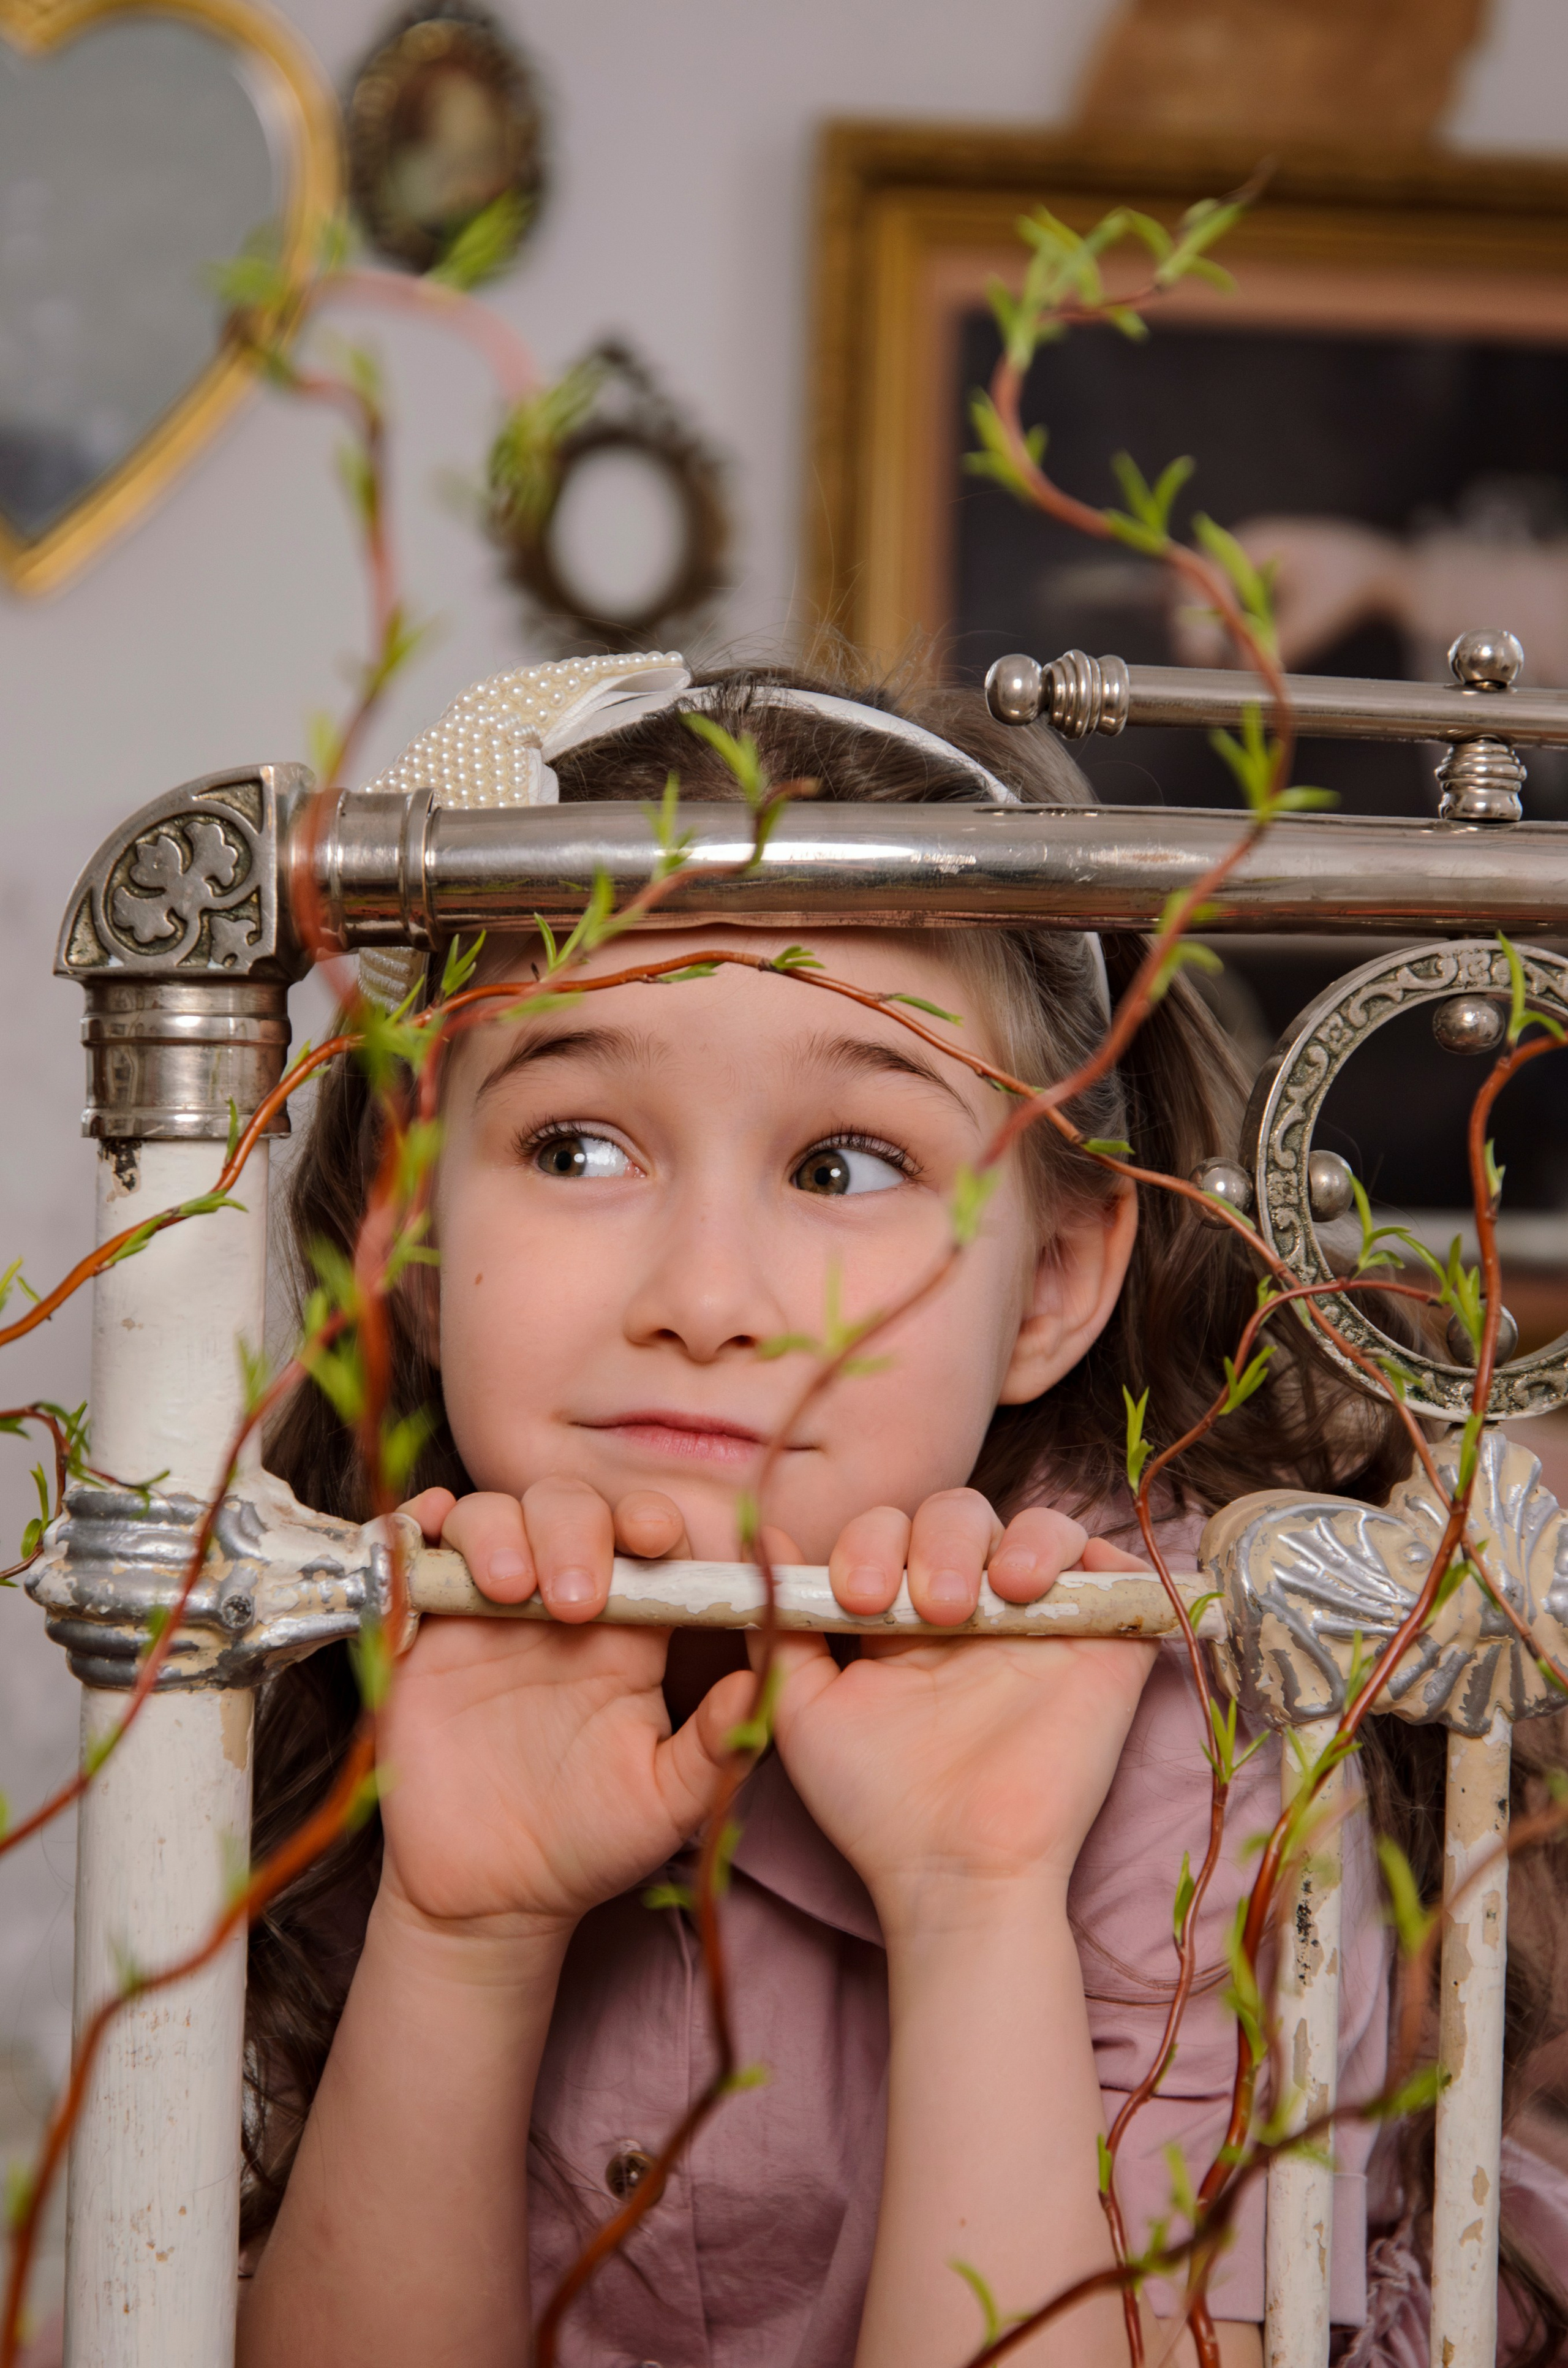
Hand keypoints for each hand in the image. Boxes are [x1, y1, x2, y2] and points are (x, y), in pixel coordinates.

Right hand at [375, 1482, 754, 1937]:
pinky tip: (426, 1534)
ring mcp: (483, 1609)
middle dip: (578, 1531)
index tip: (659, 1540)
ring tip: (513, 1591)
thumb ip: (715, 1744)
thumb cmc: (589, 1841)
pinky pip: (408, 1549)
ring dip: (502, 1532)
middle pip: (569, 1509)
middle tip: (578, 1601)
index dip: (654, 1522)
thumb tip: (765, 1681)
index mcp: (627, 1628)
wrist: (491, 1895)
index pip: (644, 1539)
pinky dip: (413, 1527)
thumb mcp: (664, 1801)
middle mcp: (556, 1601)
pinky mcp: (417, 1630)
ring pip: (490, 1516)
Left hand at [765, 1491, 1156, 1930]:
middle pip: (960, 1515)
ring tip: (1001, 1590)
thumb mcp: (805, 1709)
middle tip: (933, 1610)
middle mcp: (975, 1611)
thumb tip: (763, 1541)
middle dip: (937, 1542)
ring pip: (1038, 1526)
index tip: (858, 1597)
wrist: (957, 1869)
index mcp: (903, 1618)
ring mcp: (1041, 1624)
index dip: (871, 1543)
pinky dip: (1087, 1551)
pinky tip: (1048, 1585)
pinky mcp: (1102, 1646)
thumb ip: (781, 1625)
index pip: (890, 1531)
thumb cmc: (876, 1802)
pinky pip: (1110, 1565)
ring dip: (1013, 1538)